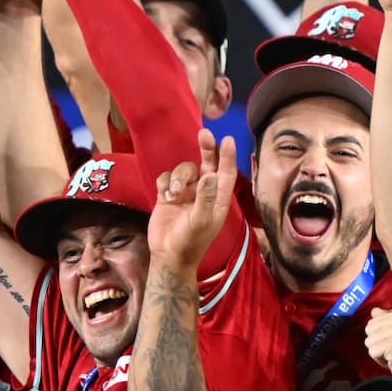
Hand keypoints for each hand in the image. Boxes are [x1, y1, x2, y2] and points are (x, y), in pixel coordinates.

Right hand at [147, 130, 237, 279]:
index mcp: (218, 199)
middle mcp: (203, 193)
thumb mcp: (201, 221)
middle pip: (207, 164)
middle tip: (204, 134)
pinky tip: (164, 195)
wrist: (167, 256)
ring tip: (173, 193)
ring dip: (178, 176)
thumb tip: (211, 175)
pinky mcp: (167, 195)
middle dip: (206, 149)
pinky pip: (166, 177)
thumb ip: (206, 198)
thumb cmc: (190, 242)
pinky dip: (165, 182)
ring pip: (183, 170)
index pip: (226, 173)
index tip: (227, 138)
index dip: (227, 156)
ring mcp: (185, 193)